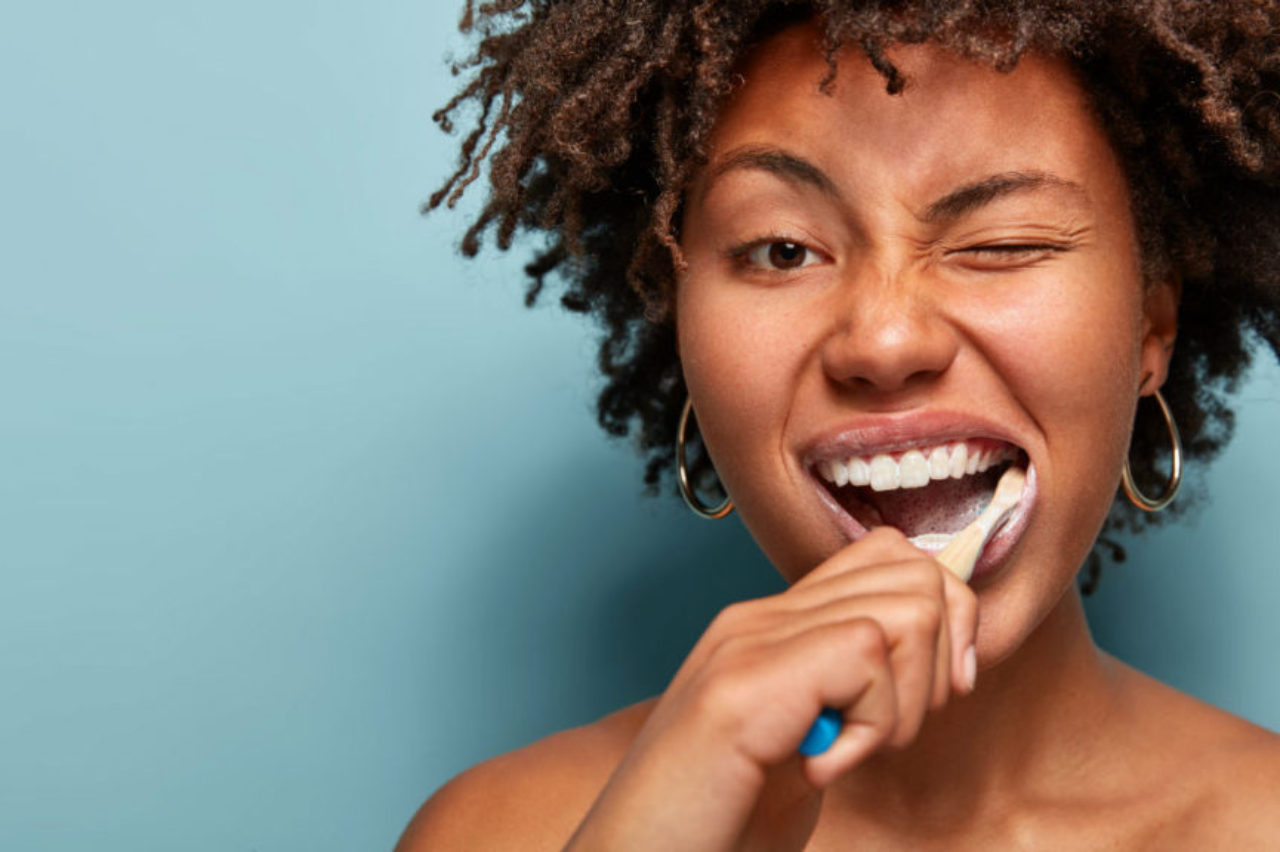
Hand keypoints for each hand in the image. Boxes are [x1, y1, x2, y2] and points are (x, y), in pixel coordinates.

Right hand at [563, 527, 978, 851]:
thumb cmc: (714, 825)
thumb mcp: (803, 747)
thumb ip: (846, 694)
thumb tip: (940, 663)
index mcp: (772, 628)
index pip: (890, 557)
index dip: (944, 621)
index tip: (930, 700)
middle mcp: (759, 619)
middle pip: (912, 569)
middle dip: (940, 658)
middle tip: (886, 731)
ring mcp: (749, 643)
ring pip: (906, 608)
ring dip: (906, 699)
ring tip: (848, 751)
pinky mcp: (747, 684)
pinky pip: (869, 657)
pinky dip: (872, 727)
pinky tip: (819, 768)